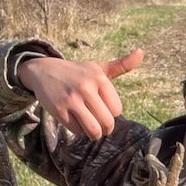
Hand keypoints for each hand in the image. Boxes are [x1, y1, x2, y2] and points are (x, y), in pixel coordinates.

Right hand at [17, 49, 143, 138]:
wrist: (44, 70)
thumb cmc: (77, 73)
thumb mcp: (98, 68)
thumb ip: (121, 65)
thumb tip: (141, 52)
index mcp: (99, 78)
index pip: (117, 109)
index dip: (111, 112)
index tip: (104, 107)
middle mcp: (86, 87)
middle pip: (107, 122)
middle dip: (105, 128)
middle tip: (101, 125)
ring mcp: (71, 99)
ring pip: (93, 129)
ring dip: (94, 133)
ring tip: (92, 128)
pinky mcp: (58, 109)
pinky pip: (76, 130)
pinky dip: (78, 129)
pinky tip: (74, 120)